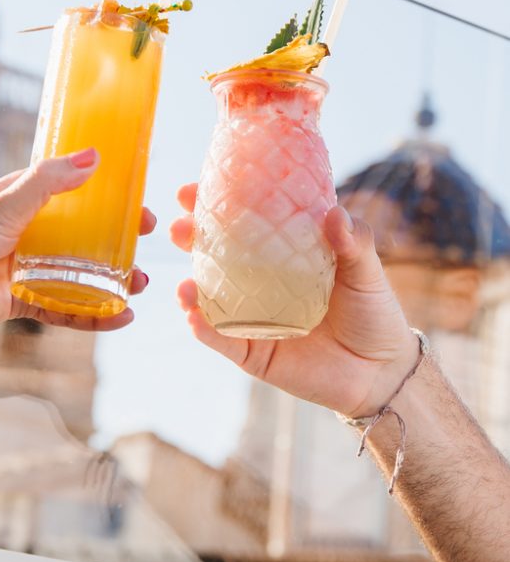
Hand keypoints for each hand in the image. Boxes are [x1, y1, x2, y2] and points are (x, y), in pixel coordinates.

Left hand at [0, 149, 154, 338]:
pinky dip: (93, 315)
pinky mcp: (22, 302)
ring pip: (80, 274)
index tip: (137, 201)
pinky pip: (65, 309)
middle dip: (118, 240)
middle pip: (84, 236)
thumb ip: (48, 183)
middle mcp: (28, 233)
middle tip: (147, 240)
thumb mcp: (2, 203)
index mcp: (22, 200)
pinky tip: (120, 317)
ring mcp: (27, 269)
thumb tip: (94, 157)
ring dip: (112, 280)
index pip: (74, 194)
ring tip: (140, 283)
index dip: (107, 198)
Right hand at [170, 183, 417, 417]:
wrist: (382, 372)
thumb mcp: (367, 271)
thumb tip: (334, 213)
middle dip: (191, 240)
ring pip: (210, 298)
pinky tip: (193, 316)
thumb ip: (354, 243)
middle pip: (216, 256)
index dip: (217, 204)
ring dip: (190, 287)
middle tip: (179, 227)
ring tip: (184, 283)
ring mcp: (253, 317)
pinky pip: (221, 339)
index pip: (245, 222)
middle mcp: (261, 282)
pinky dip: (205, 328)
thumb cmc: (373, 313)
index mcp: (283, 253)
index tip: (195, 189)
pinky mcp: (252, 352)